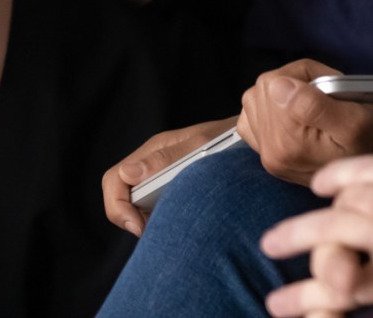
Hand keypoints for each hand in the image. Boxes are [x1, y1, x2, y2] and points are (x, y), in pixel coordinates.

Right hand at [102, 115, 238, 236]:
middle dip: (132, 219)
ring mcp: (163, 176)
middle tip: (158, 233)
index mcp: (154, 150)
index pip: (115, 179)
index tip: (140, 227)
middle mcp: (153, 163)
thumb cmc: (231, 139)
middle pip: (122, 196)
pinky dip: (163, 218)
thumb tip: (127, 173)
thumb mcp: (201, 147)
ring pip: (138, 204)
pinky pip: (157, 207)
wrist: (257, 140)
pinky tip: (182, 225)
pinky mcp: (176, 188)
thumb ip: (166, 159)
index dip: (118, 207)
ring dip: (148, 220)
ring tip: (173, 230)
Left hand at [235, 58, 372, 186]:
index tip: (331, 86)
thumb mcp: (356, 120)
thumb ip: (314, 105)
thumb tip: (276, 86)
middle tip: (326, 95)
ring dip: (282, 94)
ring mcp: (269, 157)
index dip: (305, 73)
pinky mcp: (271, 157)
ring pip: (254, 101)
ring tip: (312, 103)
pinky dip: (270, 110)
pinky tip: (293, 114)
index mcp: (289, 144)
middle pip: (262, 90)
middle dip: (294, 83)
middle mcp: (272, 153)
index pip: (274, 82)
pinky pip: (251, 120)